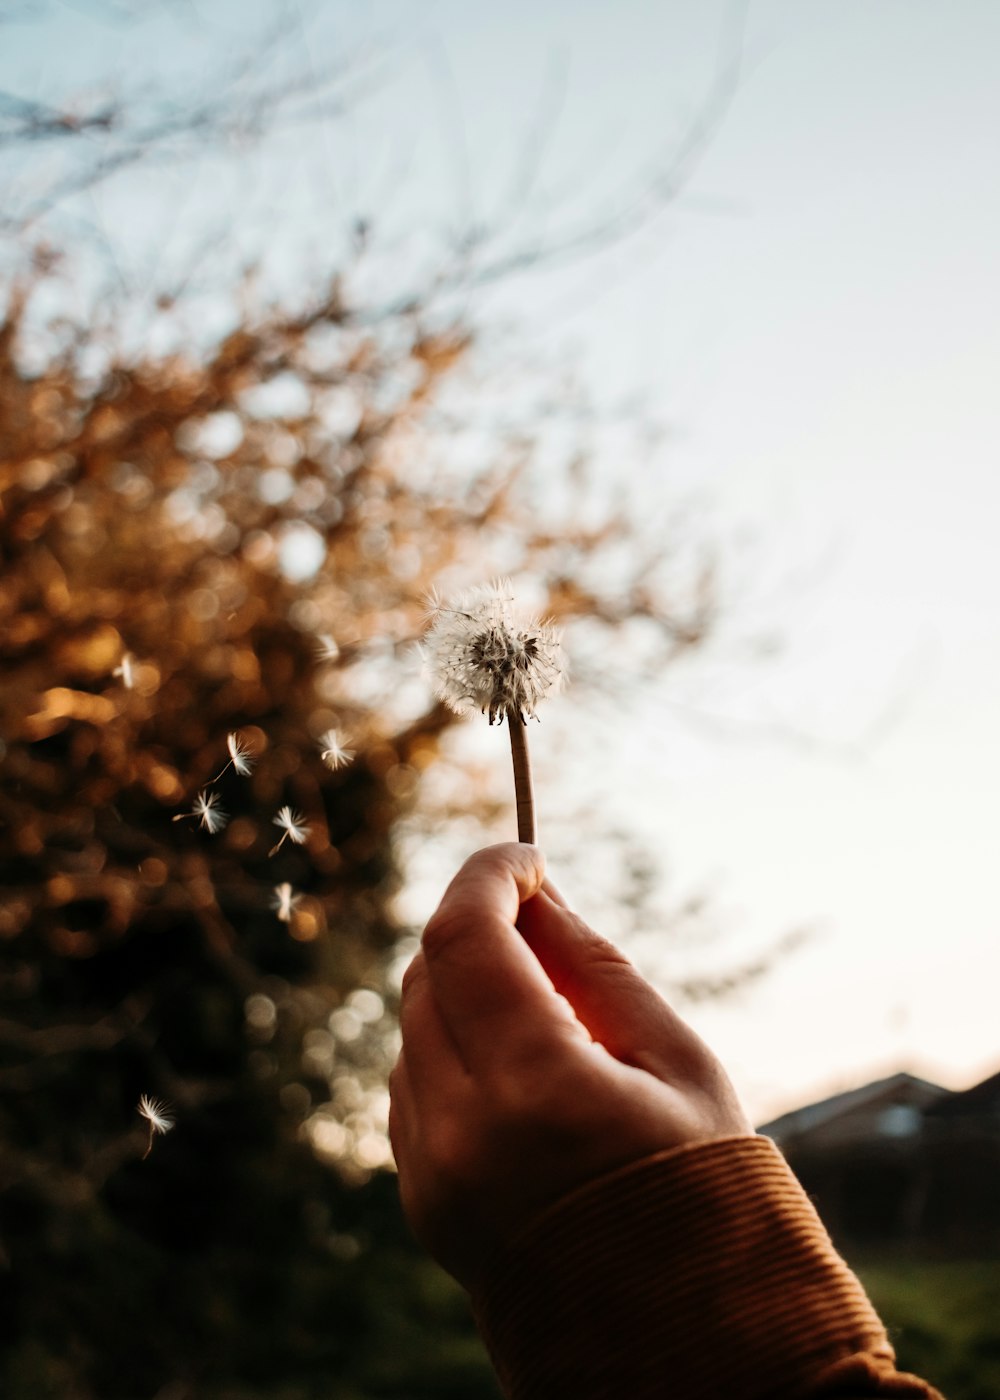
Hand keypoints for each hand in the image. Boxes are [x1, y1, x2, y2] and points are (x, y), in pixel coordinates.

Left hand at [388, 843, 752, 1290]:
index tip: (525, 855)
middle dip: (478, 929)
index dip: (488, 876)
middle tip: (544, 926)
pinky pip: (412, 1084)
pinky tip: (520, 1071)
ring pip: (413, 1026)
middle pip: (427, 973)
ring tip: (551, 1018)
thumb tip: (538, 893)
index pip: (467, 937)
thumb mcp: (677, 1064)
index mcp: (537, 1090)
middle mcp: (461, 1131)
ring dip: (465, 989)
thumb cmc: (709, 1196)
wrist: (683, 1353)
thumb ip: (596, 967)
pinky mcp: (421, 1199)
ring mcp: (430, 1172)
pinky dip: (453, 1048)